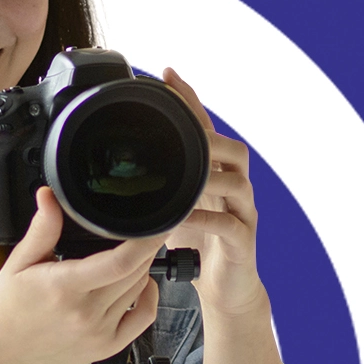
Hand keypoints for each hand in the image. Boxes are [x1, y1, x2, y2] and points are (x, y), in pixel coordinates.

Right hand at [0, 188, 163, 363]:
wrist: (5, 348)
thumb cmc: (11, 305)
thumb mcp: (20, 262)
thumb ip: (42, 229)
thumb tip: (49, 196)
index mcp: (64, 287)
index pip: (119, 262)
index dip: (144, 241)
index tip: (156, 225)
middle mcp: (85, 312)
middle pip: (135, 272)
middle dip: (144, 248)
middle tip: (140, 234)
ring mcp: (99, 332)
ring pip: (140, 290)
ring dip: (142, 269)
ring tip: (129, 257)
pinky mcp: (107, 347)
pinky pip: (144, 318)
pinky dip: (150, 297)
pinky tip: (142, 285)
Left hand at [161, 68, 266, 317]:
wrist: (223, 287)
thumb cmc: (197, 245)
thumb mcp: (172, 208)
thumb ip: (158, 182)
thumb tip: (120, 163)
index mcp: (216, 175)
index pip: (206, 130)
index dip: (191, 102)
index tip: (168, 75)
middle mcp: (234, 189)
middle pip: (236, 150)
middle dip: (212, 139)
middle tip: (187, 135)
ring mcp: (243, 214)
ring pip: (239, 183)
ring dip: (211, 178)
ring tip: (187, 177)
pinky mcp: (242, 242)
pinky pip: (229, 225)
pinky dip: (205, 220)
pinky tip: (184, 219)